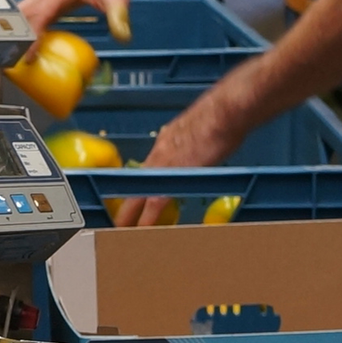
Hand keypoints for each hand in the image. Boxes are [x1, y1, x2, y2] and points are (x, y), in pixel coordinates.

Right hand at [19, 0, 139, 49]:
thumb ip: (119, 18)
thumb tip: (122, 37)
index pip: (40, 15)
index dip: (31, 37)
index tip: (26, 56)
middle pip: (23, 12)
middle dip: (13, 34)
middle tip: (7, 57)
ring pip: (25, 10)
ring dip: (16, 28)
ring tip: (11, 51)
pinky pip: (35, 10)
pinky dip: (28, 24)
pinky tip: (29, 39)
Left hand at [111, 89, 248, 226]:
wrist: (223, 112)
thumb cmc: (220, 116)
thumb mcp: (200, 129)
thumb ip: (194, 141)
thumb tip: (200, 146)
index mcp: (165, 141)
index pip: (147, 168)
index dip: (141, 184)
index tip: (137, 195)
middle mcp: (158, 152)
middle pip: (135, 183)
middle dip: (126, 203)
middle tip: (118, 220)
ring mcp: (161, 165)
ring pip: (137, 195)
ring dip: (130, 214)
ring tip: (122, 229)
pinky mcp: (170, 177)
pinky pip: (153, 204)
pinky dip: (146, 219)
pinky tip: (142, 230)